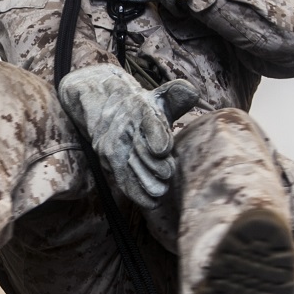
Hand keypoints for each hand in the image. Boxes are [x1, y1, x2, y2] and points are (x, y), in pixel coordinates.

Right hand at [58, 64, 199, 207]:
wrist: (102, 104)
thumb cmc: (141, 106)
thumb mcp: (158, 97)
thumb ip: (177, 95)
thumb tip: (191, 91)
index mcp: (138, 107)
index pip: (147, 120)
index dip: (154, 134)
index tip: (163, 148)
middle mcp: (123, 126)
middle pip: (138, 147)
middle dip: (152, 163)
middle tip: (167, 175)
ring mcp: (112, 144)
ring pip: (126, 166)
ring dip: (143, 181)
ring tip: (160, 193)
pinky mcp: (107, 160)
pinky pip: (120, 178)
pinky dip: (134, 192)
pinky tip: (150, 202)